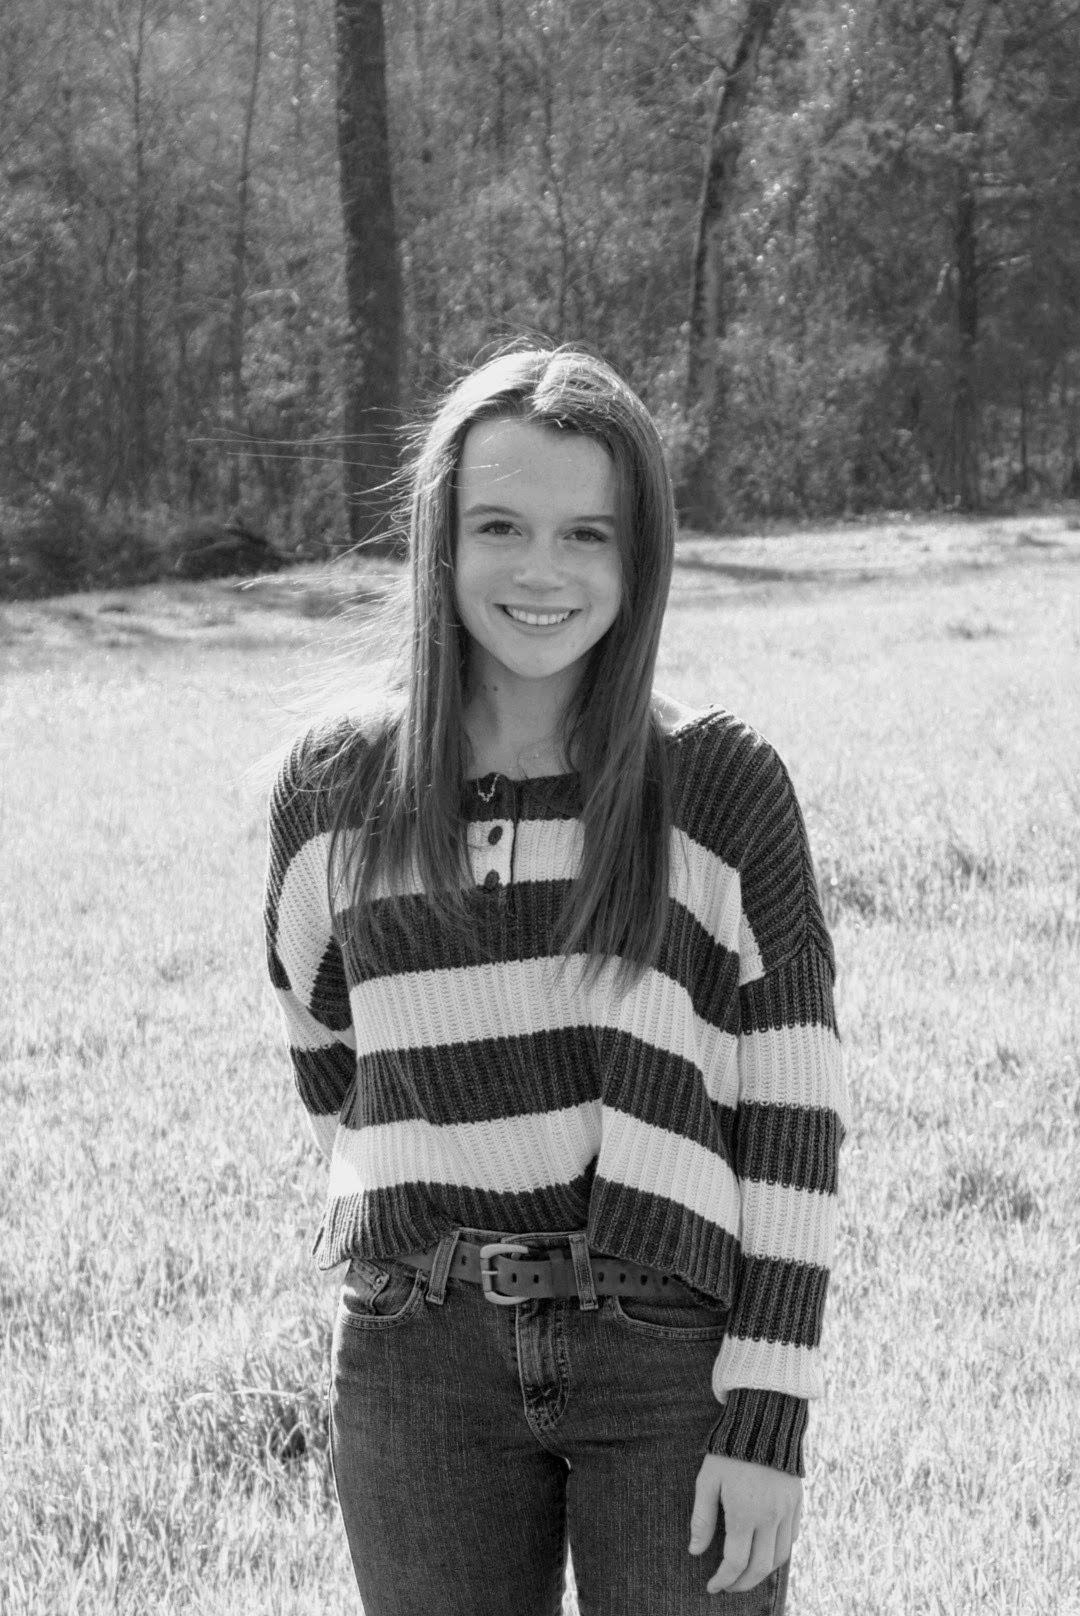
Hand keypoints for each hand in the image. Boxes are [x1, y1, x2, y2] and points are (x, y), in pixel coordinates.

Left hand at [688, 1453, 801, 1594]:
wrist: (763, 1420)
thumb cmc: (728, 1451)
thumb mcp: (707, 1481)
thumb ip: (702, 1519)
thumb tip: (695, 1551)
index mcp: (744, 1513)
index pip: (735, 1562)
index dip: (723, 1580)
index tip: (712, 1586)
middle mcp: (770, 1517)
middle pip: (760, 1567)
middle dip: (742, 1583)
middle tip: (728, 1585)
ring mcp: (786, 1510)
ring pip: (780, 1557)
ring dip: (763, 1571)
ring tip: (746, 1573)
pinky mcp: (797, 1501)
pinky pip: (791, 1538)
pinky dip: (779, 1552)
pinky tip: (765, 1550)